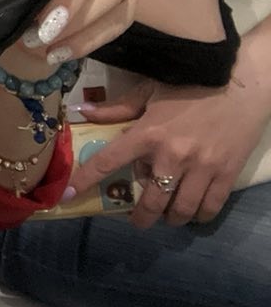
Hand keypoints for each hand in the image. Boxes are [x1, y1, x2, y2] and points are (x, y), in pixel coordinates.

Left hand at [71, 74, 270, 226]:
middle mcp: (173, 156)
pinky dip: (198, 216)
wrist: (239, 87)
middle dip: (140, 216)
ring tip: (165, 216)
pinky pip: (209, 207)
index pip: (108, 161)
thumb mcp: (149, 91)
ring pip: (180, 209)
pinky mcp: (226, 175)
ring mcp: (202, 168)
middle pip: (150, 200)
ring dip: (169, 218)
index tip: (68, 195)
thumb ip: (117, 108)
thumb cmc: (189, 85)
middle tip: (136, 220)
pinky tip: (192, 212)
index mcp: (148, 133)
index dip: (86, 180)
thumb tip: (83, 112)